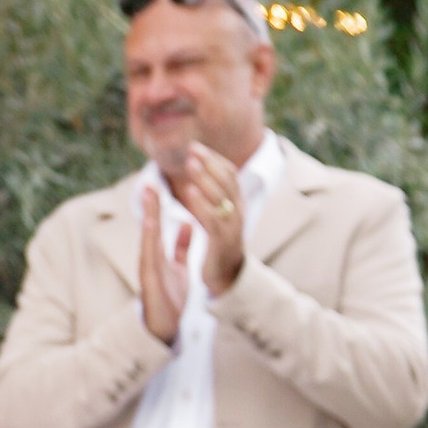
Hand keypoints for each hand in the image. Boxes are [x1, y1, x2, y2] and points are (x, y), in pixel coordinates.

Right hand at [138, 175, 188, 346]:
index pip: (157, 225)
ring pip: (148, 241)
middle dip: (149, 206)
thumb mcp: (179, 268)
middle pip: (149, 228)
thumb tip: (188, 224)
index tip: (157, 184)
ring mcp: (148, 271)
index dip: (157, 206)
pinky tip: (152, 228)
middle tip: (148, 182)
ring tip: (149, 200)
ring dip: (148, 220)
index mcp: (158, 256)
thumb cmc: (170, 298)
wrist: (164, 327)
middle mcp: (150, 260)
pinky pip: (150, 260)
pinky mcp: (149, 283)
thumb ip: (182, 246)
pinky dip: (150, 243)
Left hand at [176, 143, 249, 297]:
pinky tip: (189, 192)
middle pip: (227, 181)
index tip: (196, 148)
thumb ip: (213, 199)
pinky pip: (212, 219)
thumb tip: (200, 177)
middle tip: (192, 150)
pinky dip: (201, 204)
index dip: (214, 160)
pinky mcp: (222, 242)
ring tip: (190, 164)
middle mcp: (239, 212)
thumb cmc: (219, 247)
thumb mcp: (218, 219)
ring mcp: (232, 227)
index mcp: (238, 205)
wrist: (228, 279)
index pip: (230, 175)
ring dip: (205, 178)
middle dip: (209, 163)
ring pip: (221, 197)